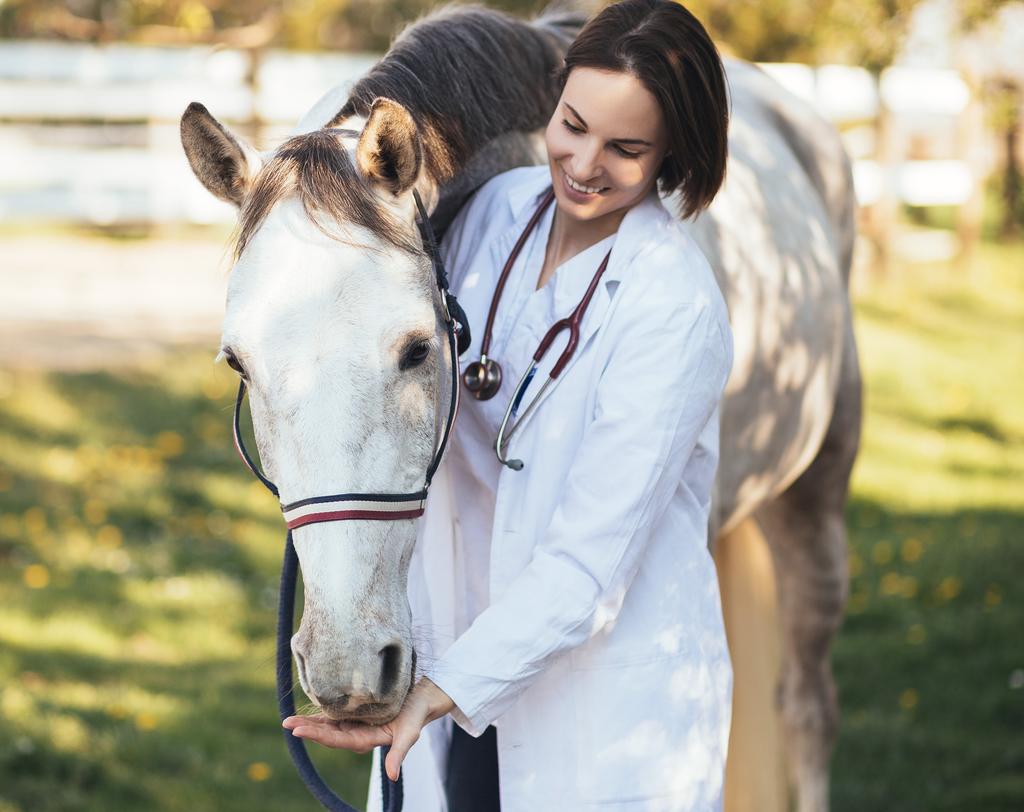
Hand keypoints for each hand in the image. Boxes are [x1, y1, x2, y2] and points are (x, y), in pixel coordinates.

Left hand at [282, 678, 455, 780]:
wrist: (424, 696)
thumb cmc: (417, 713)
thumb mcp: (410, 733)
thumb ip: (399, 753)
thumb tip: (392, 775)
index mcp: (367, 739)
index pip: (338, 740)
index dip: (318, 735)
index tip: (298, 730)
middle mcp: (358, 732)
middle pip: (328, 733)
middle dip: (308, 729)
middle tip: (286, 723)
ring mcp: (356, 721)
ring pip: (328, 724)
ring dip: (310, 722)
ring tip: (288, 718)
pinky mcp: (357, 710)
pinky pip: (335, 712)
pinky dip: (321, 711)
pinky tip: (307, 707)